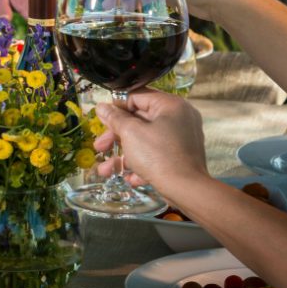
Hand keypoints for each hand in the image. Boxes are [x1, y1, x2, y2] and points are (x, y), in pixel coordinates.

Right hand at [93, 90, 207, 195]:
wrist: (186, 190)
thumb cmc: (159, 156)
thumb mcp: (130, 132)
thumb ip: (114, 118)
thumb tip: (102, 107)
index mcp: (171, 105)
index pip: (137, 97)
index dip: (116, 107)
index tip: (102, 118)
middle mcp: (179, 119)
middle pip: (139, 121)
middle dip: (115, 137)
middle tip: (100, 146)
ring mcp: (181, 139)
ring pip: (144, 141)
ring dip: (123, 155)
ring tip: (105, 170)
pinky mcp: (180, 158)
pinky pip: (156, 155)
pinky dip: (141, 164)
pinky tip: (129, 177)